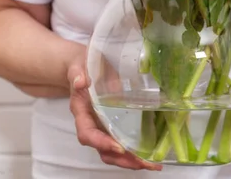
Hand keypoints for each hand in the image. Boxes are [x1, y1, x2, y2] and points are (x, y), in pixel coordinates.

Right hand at [67, 55, 162, 170]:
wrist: (84, 65)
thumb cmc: (81, 65)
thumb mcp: (78, 65)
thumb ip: (78, 73)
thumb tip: (81, 82)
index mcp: (81, 111)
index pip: (87, 134)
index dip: (101, 143)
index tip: (118, 147)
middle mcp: (91, 124)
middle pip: (102, 150)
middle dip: (122, 159)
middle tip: (144, 162)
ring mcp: (102, 126)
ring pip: (113, 152)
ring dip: (131, 161)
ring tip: (152, 164)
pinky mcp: (114, 124)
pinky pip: (122, 143)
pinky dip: (135, 152)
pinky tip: (152, 155)